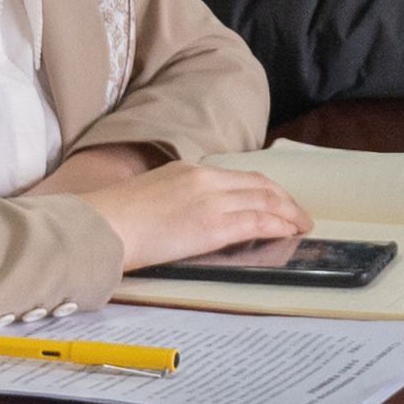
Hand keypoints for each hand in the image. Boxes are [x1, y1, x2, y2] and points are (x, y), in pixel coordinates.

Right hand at [80, 161, 308, 273]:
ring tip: (301, 226)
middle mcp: (205, 180)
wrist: (102, 226)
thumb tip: (188, 216)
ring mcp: (211, 202)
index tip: (277, 200)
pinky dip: (278, 226)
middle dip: (284, 200)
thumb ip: (177, 200)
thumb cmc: (115, 219)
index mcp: (189, 171)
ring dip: (288, 214)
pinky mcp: (213, 226)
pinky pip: (257, 222)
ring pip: (264, 202)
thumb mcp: (151, 196)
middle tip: (299, 215)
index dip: (265, 188)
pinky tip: (288, 232)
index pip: (239, 177)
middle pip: (259, 185)